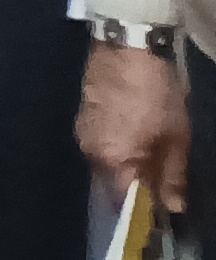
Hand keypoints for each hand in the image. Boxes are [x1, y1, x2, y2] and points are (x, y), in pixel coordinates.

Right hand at [84, 42, 190, 210]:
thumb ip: (172, 175)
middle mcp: (90, 153)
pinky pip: (100, 145)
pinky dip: (116, 148)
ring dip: (125, 167)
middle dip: (134, 188)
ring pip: (105, 164)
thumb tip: (173, 207)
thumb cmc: (156, 95)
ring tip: (149, 156)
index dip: (143, 211)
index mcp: (112, 162)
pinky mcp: (83, 117)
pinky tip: (134, 135)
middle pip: (111, 185)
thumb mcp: (176, 137)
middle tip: (160, 182)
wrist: (127, 47)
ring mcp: (83, 133)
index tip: (161, 212)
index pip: (124, 203)